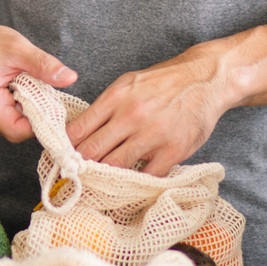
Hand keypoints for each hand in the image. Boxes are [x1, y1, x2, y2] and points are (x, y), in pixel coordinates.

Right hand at [0, 15, 75, 141]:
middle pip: (17, 131)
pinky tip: (21, 89)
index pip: (18, 131)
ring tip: (28, 86)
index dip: (39, 123)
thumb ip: (44, 65)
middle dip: (35, 114)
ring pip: (14, 127)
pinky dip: (19, 108)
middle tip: (42, 89)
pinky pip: (8, 119)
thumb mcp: (18, 48)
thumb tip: (70, 78)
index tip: (53, 106)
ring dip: (27, 111)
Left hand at [67, 46, 233, 175]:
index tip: (61, 158)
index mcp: (115, 98)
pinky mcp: (173, 151)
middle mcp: (130, 116)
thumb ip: (104, 108)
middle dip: (78, 166)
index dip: (64, 148)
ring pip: (114, 167)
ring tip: (96, 185)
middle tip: (73, 177)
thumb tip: (79, 132)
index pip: (78, 130)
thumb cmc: (163, 83)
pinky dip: (135, 184)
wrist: (205, 80)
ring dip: (103, 178)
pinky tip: (128, 186)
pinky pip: (146, 177)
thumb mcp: (127, 84)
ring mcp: (152, 135)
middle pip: (91, 151)